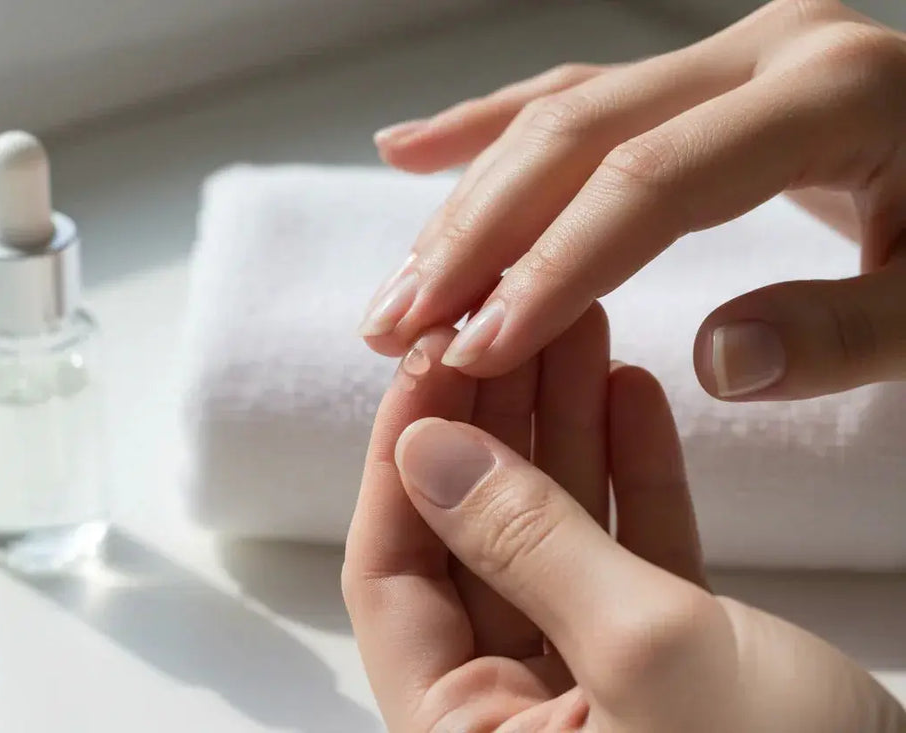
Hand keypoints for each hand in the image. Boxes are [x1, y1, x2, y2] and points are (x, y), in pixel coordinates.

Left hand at [343, 312, 904, 730]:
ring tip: (577, 327)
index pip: (391, 577)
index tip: (427, 361)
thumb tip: (425, 451)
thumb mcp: (643, 653)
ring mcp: (590, 694)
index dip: (401, 461)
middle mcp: (513, 723)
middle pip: (473, 545)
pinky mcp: (667, 672)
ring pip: (554, 540)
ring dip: (566, 431)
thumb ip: (526, 545)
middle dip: (494, 424)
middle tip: (505, 321)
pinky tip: (631, 392)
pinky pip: (629, 561)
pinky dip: (632, 480)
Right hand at [358, 0, 905, 399]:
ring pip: (560, 115)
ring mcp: (724, 53)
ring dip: (466, 201)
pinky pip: (575, 94)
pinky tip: (411, 150)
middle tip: (399, 324)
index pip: (652, 182)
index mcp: (828, 94)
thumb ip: (847, 332)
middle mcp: (761, 50)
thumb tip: (713, 361)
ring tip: (398, 283)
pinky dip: (487, 127)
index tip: (477, 347)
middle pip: (576, 135)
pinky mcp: (699, 77)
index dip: (552, 267)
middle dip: (476, 237)